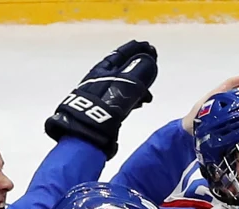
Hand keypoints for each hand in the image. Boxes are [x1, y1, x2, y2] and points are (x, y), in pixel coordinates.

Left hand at [44, 40, 158, 158]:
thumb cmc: (104, 106)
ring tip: (149, 91)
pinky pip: (121, 98)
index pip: (120, 55)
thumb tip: (149, 60)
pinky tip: (139, 102)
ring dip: (137, 84)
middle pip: (121, 69)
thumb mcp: (124, 85)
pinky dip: (132, 97)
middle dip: (138, 66)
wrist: (86, 131)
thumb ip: (138, 72)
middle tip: (152, 65)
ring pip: (122, 84)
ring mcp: (100, 96)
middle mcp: (99, 81)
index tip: (148, 46)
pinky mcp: (103, 111)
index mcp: (102, 71)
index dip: (135, 50)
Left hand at [183, 73, 238, 134]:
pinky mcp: (222, 116)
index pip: (230, 82)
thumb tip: (229, 109)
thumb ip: (214, 107)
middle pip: (236, 90)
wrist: (186, 132)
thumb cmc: (193, 121)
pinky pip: (235, 109)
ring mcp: (221, 107)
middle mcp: (219, 99)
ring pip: (236, 99)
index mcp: (215, 95)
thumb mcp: (204, 112)